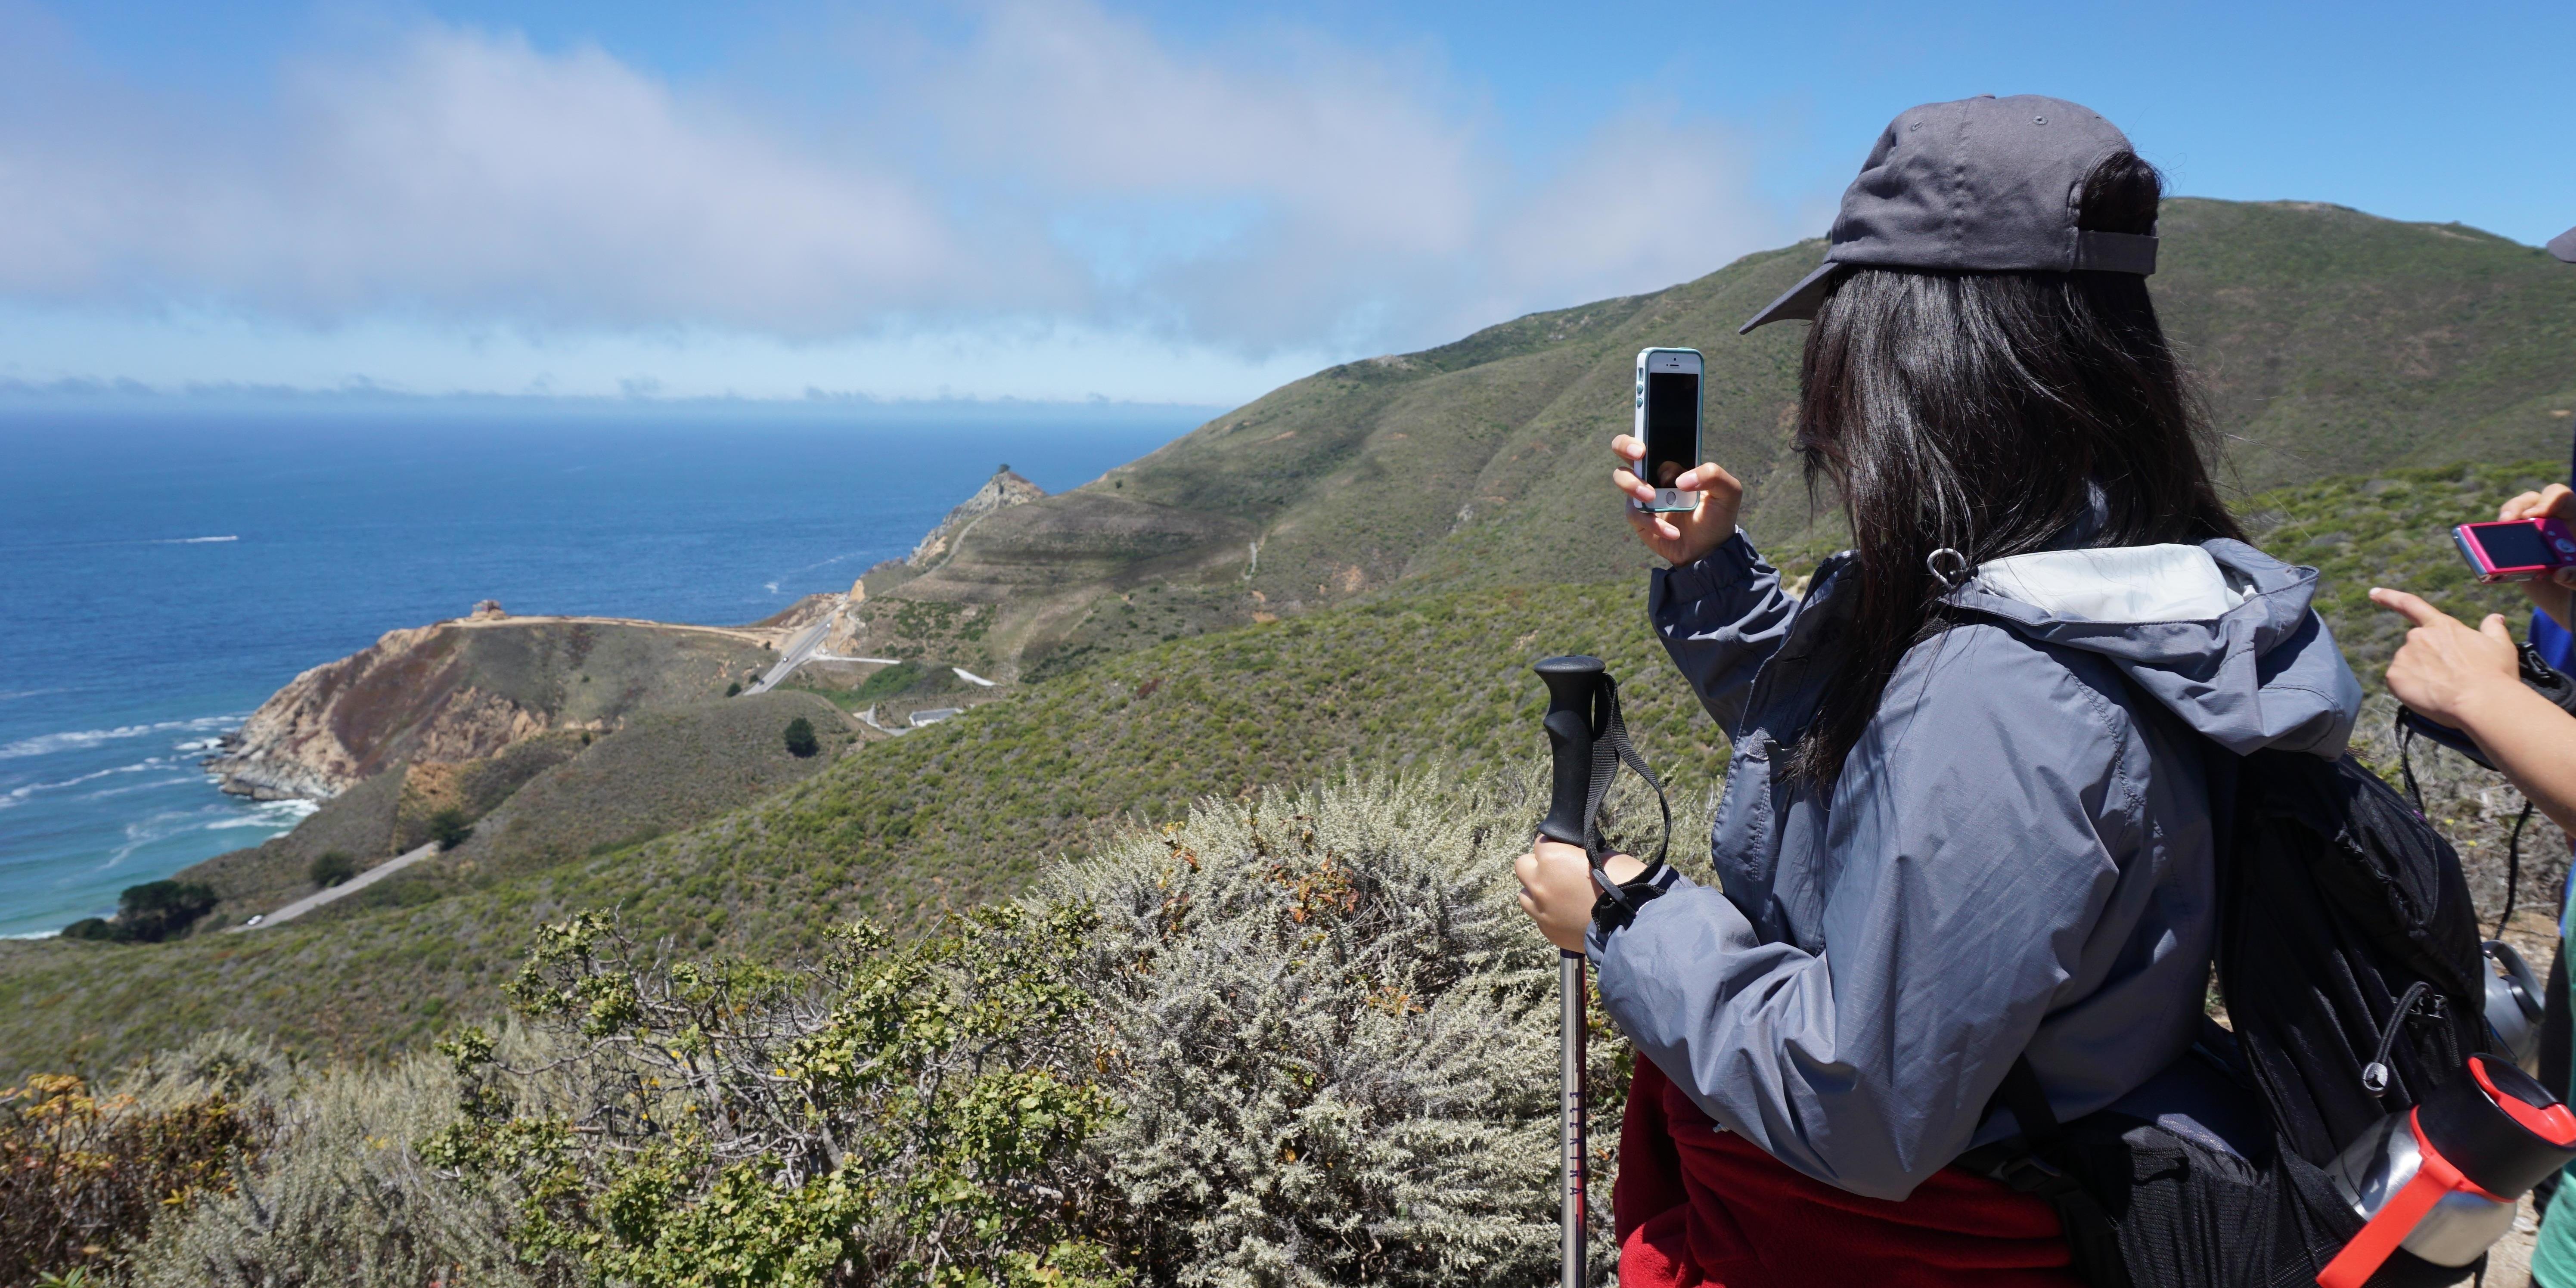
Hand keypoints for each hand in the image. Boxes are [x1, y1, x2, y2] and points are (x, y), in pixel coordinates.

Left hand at [1515, 839, 1643, 952]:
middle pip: (1522, 866)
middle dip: (1538, 866)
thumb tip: (1574, 856)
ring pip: (1524, 895)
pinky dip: (1548, 913)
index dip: (1555, 846)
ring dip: (1538, 891)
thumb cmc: (1625, 885)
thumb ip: (1579, 854)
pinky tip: (1567, 913)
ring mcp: (1541, 910)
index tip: (1565, 852)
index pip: (1540, 843)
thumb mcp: (1604, 855)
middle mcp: (1540, 883)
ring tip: (1559, 895)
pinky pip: (1538, 917)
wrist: (1633, 925)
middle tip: (1558, 871)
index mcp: (1552, 859)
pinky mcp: (1548, 931)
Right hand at [1610, 434, 1742, 567]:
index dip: (1642, 430)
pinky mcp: (1638, 517)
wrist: (1709, 548)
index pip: (1651, 436)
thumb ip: (1713, 474)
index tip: (1645, 444)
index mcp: (1673, 460)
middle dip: (1625, 446)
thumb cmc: (1717, 514)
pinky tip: (1673, 532)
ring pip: (1622, 478)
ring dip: (1634, 485)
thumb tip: (1682, 480)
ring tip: (1652, 498)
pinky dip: (1654, 523)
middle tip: (1641, 456)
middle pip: (1622, 448)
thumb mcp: (1728, 491)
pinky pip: (1635, 513)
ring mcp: (1642, 494)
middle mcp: (1653, 472)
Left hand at [2370, 588, 2523, 726]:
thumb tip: (2494, 618)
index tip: (2373, 593)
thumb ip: (2493, 629)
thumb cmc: (2494, 674)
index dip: (2389, 597)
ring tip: (2444, 690)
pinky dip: (2409, 690)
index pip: (2411, 605)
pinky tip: (2429, 696)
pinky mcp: (2394, 677)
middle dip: (2428, 662)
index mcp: (2441, 626)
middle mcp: (2418, 636)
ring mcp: (2403, 656)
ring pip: (2407, 667)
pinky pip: (2398, 683)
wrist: (2482, 701)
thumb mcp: (2500, 646)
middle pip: (2416, 648)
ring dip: (2420, 676)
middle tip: (2451, 680)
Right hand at [2499, 485, 2575, 623]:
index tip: (2536, 516)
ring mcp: (2532, 537)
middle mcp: (2552, 523)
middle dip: (2517, 507)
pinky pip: (2499, 543)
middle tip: (2508, 520)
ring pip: (2513, 517)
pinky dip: (2489, 547)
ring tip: (2493, 534)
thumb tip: (2560, 574)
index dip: (2549, 501)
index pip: (2561, 498)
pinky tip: (2486, 556)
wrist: (2572, 602)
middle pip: (2532, 501)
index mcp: (2574, 522)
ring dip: (2502, 523)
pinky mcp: (2516, 553)